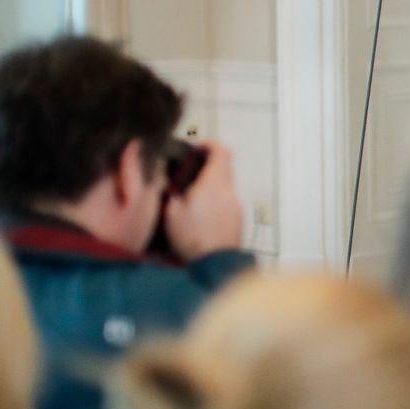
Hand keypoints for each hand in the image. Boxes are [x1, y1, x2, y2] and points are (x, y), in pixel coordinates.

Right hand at [162, 142, 244, 260]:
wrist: (213, 263)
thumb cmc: (193, 240)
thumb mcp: (171, 211)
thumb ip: (172, 190)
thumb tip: (171, 180)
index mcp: (213, 185)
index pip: (222, 151)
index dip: (210, 144)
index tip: (199, 148)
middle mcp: (229, 192)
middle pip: (226, 166)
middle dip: (209, 164)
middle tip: (192, 170)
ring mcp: (236, 205)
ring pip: (227, 183)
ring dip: (213, 182)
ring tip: (194, 194)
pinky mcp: (238, 217)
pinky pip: (229, 199)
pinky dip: (217, 198)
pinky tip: (203, 211)